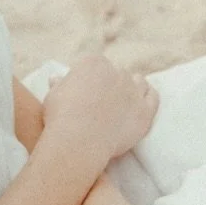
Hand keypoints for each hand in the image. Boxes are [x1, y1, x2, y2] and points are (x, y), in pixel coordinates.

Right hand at [43, 55, 158, 165]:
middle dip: (110, 83)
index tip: (84, 91)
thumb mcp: (53, 96)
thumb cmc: (60, 118)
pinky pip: (153, 97)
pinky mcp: (145, 111)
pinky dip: (148, 96)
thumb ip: (60, 85)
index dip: (89, 78)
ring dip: (132, 87)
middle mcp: (116, 72)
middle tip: (101, 100)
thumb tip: (56, 79)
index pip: (95, 65)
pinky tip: (142, 101)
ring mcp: (133, 91)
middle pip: (117, 73)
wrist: (78, 141)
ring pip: (138, 81)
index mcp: (93, 63)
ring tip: (122, 100)